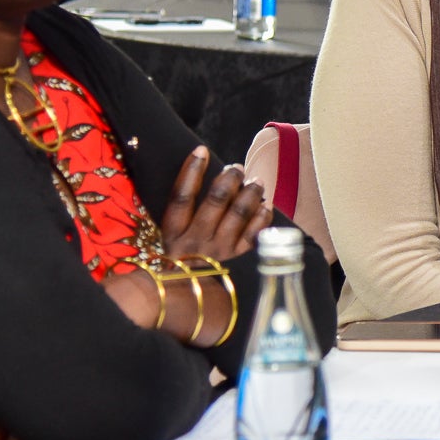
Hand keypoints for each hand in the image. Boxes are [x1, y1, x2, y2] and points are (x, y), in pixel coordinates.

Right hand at [159, 147, 270, 262]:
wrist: (190, 289)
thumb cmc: (182, 251)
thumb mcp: (173, 232)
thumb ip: (184, 206)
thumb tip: (201, 164)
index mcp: (173, 232)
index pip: (181, 197)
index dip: (191, 171)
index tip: (201, 150)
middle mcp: (195, 242)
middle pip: (214, 203)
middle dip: (229, 179)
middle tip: (237, 167)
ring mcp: (217, 251)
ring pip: (237, 216)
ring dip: (249, 194)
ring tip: (257, 181)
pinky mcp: (235, 259)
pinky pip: (252, 236)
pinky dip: (262, 218)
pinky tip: (266, 205)